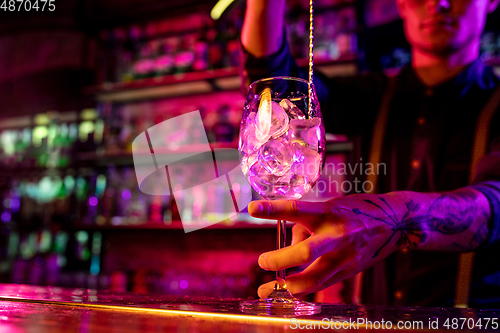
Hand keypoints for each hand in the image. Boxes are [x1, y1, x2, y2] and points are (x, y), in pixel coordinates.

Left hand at [248, 195, 401, 298]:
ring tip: (266, 289)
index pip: (297, 209)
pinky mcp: (349, 271)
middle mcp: (337, 235)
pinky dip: (301, 290)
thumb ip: (306, 225)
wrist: (394, 223)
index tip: (252, 209)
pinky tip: (286, 291)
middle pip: (305, 252)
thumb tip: (287, 249)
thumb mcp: (329, 207)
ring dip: (287, 286)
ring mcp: (345, 257)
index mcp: (328, 212)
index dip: (273, 210)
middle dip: (279, 260)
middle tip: (262, 261)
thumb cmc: (354, 210)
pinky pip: (321, 285)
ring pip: (313, 279)